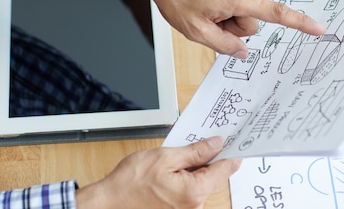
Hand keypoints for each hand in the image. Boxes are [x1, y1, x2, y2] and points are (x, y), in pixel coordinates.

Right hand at [75, 136, 240, 208]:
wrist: (107, 204)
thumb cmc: (130, 183)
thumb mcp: (165, 157)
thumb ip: (195, 151)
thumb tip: (216, 144)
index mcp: (194, 191)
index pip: (225, 169)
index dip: (231, 152)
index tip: (236, 141)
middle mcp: (194, 206)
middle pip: (213, 176)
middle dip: (209, 158)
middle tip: (200, 141)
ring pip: (201, 183)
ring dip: (195, 168)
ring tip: (177, 157)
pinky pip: (190, 191)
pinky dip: (186, 178)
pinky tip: (173, 170)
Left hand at [113, 0, 325, 58]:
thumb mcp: (196, 31)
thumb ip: (224, 45)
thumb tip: (244, 53)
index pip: (275, 14)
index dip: (300, 23)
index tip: (319, 29)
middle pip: (251, 21)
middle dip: (233, 27)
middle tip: (207, 20)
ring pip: (241, 11)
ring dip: (225, 16)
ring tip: (202, 8)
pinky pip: (234, 0)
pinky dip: (222, 5)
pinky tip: (203, 0)